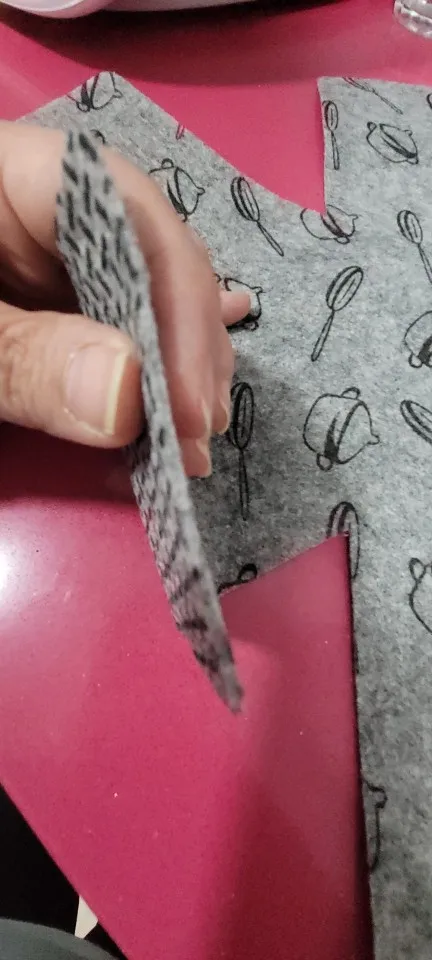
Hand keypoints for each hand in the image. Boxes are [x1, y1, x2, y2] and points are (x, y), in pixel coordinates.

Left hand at [0, 123, 249, 476]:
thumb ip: (25, 357)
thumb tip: (128, 401)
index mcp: (14, 176)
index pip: (128, 212)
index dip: (178, 306)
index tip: (188, 408)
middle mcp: (50, 203)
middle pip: (151, 252)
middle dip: (188, 343)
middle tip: (199, 432)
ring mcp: (53, 248)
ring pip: (146, 286)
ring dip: (181, 359)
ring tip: (196, 424)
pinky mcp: (52, 289)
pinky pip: (120, 309)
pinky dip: (158, 348)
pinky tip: (198, 370)